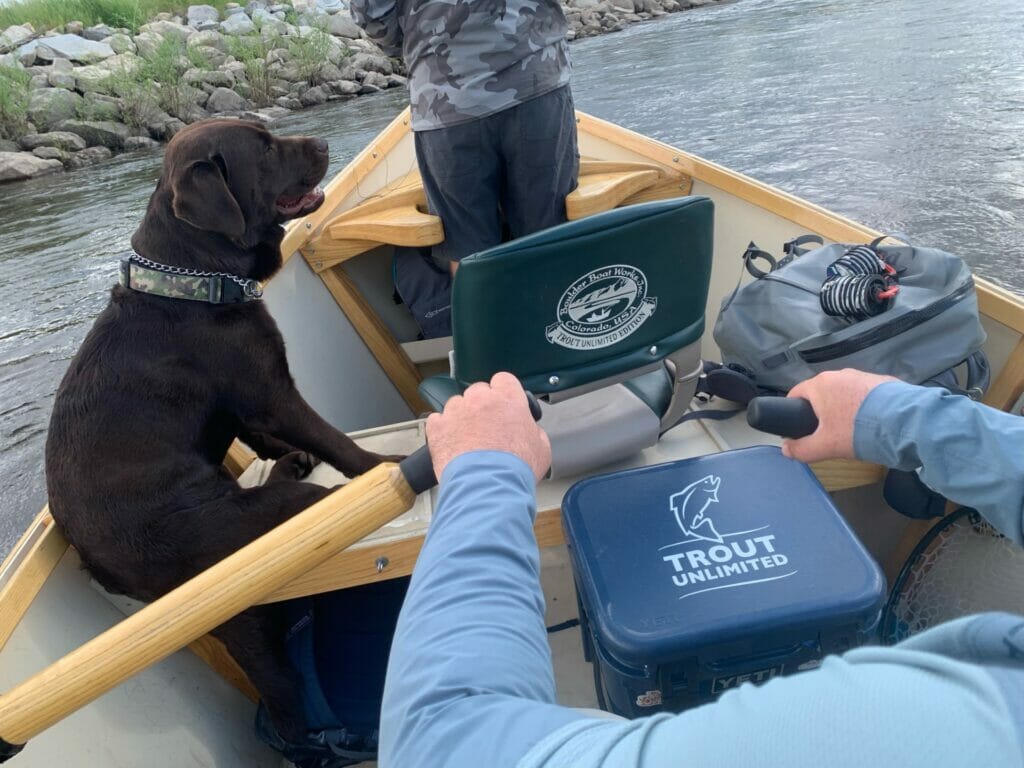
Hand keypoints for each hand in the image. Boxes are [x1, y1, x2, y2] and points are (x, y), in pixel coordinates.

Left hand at [425, 372, 551, 482]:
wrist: (487, 487)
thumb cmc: (514, 469)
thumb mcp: (542, 448)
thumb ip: (534, 431)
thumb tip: (530, 431)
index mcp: (508, 399)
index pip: (504, 380)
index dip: (504, 393)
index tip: (504, 404)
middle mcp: (480, 400)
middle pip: (479, 392)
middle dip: (482, 406)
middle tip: (488, 427)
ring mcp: (456, 411)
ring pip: (457, 404)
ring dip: (462, 417)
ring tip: (469, 441)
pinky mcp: (438, 427)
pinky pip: (438, 420)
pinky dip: (443, 430)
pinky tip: (453, 444)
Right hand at [781, 369, 896, 462]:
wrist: (905, 422)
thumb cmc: (857, 431)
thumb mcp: (825, 447)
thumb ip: (801, 450)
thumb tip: (786, 450)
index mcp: (820, 385)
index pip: (796, 393)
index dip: (793, 412)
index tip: (800, 429)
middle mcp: (839, 374)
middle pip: (822, 394)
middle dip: (822, 412)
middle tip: (828, 434)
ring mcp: (863, 375)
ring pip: (845, 393)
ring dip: (844, 409)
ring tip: (855, 430)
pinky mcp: (884, 381)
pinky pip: (865, 394)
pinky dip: (865, 406)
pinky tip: (874, 423)